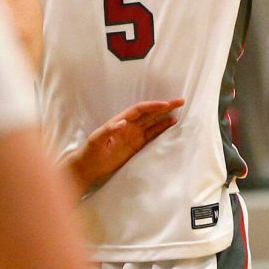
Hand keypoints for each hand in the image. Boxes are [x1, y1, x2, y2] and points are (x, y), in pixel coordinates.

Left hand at [68, 98, 184, 193]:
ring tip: (179, 111)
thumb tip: (123, 122)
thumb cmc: (90, 151)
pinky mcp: (136, 146)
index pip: (139, 110)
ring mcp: (133, 135)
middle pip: (149, 113)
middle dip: (164, 107)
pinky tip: (171, 125)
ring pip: (153, 122)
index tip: (165, 104)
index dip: (152, 106)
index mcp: (120, 120)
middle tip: (179, 101)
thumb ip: (108, 130)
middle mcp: (129, 125)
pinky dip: (162, 130)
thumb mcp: (96, 139)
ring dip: (165, 116)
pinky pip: (152, 135)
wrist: (88, 166)